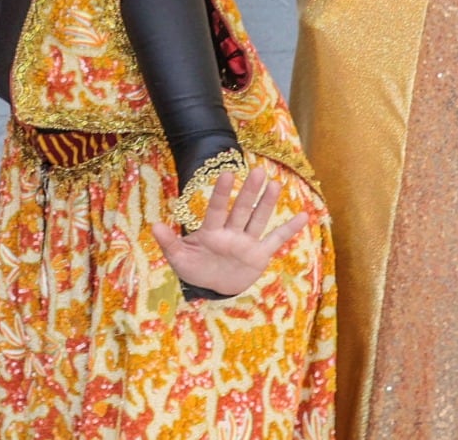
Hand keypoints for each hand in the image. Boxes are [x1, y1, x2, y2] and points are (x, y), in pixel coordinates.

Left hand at [154, 161, 307, 300]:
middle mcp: (231, 232)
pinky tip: (303, 216)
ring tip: (276, 183)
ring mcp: (246, 242)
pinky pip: (276, 240)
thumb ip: (169, 243)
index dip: (222, 193)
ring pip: (258, 219)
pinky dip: (289, 229)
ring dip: (267, 203)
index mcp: (211, 232)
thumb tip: (155, 225)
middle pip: (241, 209)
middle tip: (258, 171)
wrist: (213, 287)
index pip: (217, 209)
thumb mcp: (179, 259)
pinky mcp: (259, 254)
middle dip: (249, 192)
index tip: (227, 173)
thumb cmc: (195, 268)